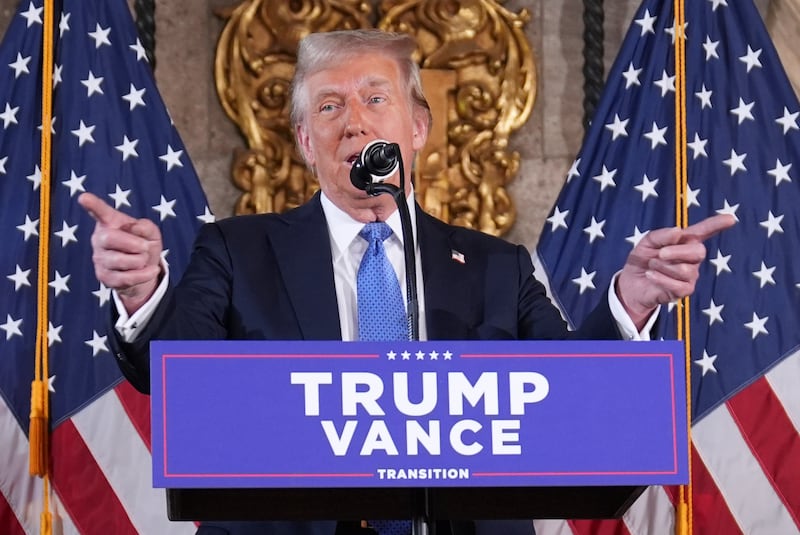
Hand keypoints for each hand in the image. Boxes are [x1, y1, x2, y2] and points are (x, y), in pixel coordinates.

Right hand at [78, 192, 163, 314]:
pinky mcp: (103, 277)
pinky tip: (150, 270)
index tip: (84, 198)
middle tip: (144, 247)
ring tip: (142, 259)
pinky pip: (125, 278)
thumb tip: (133, 228)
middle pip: (109, 238)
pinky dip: (143, 275)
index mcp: (110, 223)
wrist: (145, 271)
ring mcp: (99, 258)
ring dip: (140, 260)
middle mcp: (99, 238)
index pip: (100, 212)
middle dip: (133, 243)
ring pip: (120, 260)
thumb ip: (146, 226)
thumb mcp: (152, 234)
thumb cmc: (144, 246)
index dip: (92, 205)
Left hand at [616, 214, 735, 328]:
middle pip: (698, 252)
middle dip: (677, 252)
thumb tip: (678, 231)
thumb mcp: (647, 243)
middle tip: (660, 254)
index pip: (704, 232)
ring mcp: (691, 275)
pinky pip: (678, 285)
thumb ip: (661, 235)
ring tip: (652, 266)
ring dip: (663, 267)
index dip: (717, 225)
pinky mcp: (685, 290)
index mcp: (685, 241)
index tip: (731, 219)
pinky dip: (661, 279)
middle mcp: (692, 257)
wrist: (631, 283)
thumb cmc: (643, 259)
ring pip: (685, 270)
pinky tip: (651, 276)